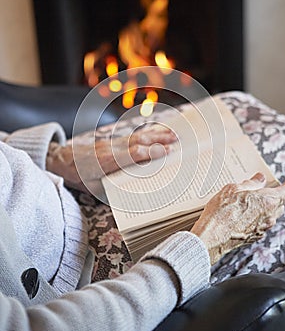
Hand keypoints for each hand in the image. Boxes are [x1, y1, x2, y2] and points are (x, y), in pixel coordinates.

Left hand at [46, 125, 176, 192]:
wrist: (61, 160)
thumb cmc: (78, 176)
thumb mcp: (93, 189)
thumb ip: (111, 190)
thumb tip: (131, 198)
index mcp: (108, 161)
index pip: (133, 154)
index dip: (150, 152)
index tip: (167, 152)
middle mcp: (112, 149)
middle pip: (138, 141)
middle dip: (159, 140)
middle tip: (177, 140)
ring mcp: (113, 143)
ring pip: (137, 137)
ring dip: (155, 134)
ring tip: (172, 133)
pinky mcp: (112, 142)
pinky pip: (132, 137)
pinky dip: (146, 134)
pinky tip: (156, 133)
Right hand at [191, 173, 284, 264]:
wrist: (213, 235)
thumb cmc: (223, 212)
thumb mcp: (234, 188)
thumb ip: (251, 183)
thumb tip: (259, 179)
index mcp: (268, 201)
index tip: (283, 183)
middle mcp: (270, 216)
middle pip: (280, 204)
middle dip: (272, 197)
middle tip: (258, 191)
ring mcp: (263, 228)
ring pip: (270, 216)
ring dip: (262, 209)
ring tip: (245, 203)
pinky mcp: (254, 237)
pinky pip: (260, 225)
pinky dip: (254, 219)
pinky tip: (240, 215)